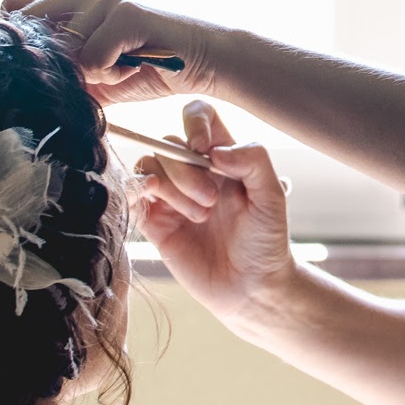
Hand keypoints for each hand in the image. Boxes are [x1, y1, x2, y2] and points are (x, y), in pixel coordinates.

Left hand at [3, 0, 217, 102]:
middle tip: (95, 73)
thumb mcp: (96, 76)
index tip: (7, 50)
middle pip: (34, 29)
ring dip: (94, 74)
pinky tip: (136, 65)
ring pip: (68, 53)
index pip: (19, 7)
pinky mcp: (125, 13)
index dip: (10, 33)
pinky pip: (94, 59)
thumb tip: (21, 88)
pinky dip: (113, 74)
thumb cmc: (151, 67)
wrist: (204, 62)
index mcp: (77, 1)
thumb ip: (64, 75)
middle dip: (54, 63)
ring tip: (123, 67)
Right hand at [131, 100, 297, 325]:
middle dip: (186, 170)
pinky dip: (135, 189)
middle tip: (211, 201)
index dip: (196, 124)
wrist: (251, 288)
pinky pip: (131, 192)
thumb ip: (253, 161)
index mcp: (223, 157)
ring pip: (149, 166)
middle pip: (169, 143)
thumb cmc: (266, 241)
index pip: (199, 116)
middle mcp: (195, 171)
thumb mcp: (272, 196)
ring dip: (172, 188)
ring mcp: (172, 196)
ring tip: (199, 217)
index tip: (206, 151)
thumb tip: (214, 150)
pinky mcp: (155, 221)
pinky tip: (153, 199)